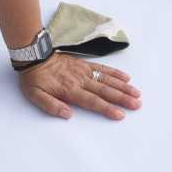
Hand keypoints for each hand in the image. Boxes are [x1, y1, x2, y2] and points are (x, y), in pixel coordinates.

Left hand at [18, 54, 142, 120]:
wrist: (34, 56)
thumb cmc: (34, 79)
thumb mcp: (35, 96)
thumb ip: (51, 106)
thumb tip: (67, 114)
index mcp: (70, 90)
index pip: (92, 101)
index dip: (107, 108)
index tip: (121, 114)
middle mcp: (81, 81)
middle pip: (105, 91)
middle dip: (122, 98)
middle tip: (137, 104)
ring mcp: (84, 72)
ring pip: (107, 80)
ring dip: (123, 87)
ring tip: (137, 93)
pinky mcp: (85, 65)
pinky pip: (103, 69)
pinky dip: (115, 73)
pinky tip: (126, 78)